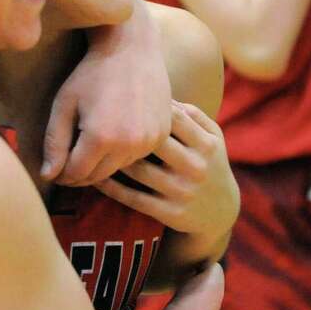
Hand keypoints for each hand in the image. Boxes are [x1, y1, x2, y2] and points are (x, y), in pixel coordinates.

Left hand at [42, 9, 172, 186]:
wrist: (132, 48)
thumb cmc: (91, 73)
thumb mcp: (64, 105)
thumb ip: (54, 142)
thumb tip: (48, 176)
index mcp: (101, 137)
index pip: (76, 174)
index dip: (61, 174)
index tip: (54, 169)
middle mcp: (129, 144)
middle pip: (97, 176)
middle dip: (79, 173)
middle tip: (67, 162)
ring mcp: (149, 141)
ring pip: (117, 169)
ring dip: (101, 164)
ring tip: (89, 145)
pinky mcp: (161, 135)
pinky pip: (136, 157)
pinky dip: (122, 153)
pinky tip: (112, 135)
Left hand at [94, 103, 238, 252]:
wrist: (220, 212)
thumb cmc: (209, 162)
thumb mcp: (212, 137)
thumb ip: (192, 115)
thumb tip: (163, 96)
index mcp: (206, 144)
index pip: (174, 117)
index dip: (148, 104)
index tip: (125, 97)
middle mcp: (195, 167)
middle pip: (153, 142)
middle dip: (125, 129)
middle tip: (98, 117)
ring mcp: (182, 191)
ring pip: (138, 170)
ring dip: (111, 158)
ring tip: (90, 145)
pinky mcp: (169, 213)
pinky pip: (132, 197)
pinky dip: (110, 186)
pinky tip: (95, 174)